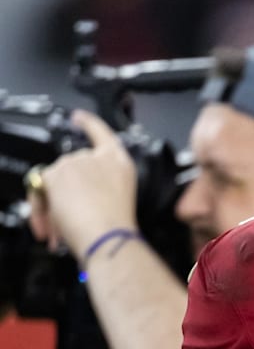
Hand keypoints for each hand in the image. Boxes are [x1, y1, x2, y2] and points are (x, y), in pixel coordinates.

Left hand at [27, 110, 137, 262]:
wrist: (108, 234)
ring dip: (52, 206)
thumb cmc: (117, 223)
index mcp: (118, 161)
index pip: (101, 132)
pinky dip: (38, 209)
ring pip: (54, 181)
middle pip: (70, 167)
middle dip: (64, 193)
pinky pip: (38, 189)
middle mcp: (96, 157)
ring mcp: (75, 163)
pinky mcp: (56, 173)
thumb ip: (100, 185)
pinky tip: (46, 227)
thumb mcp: (117, 197)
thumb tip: (75, 196)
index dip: (88, 123)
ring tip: (60, 231)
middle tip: (67, 221)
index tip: (78, 117)